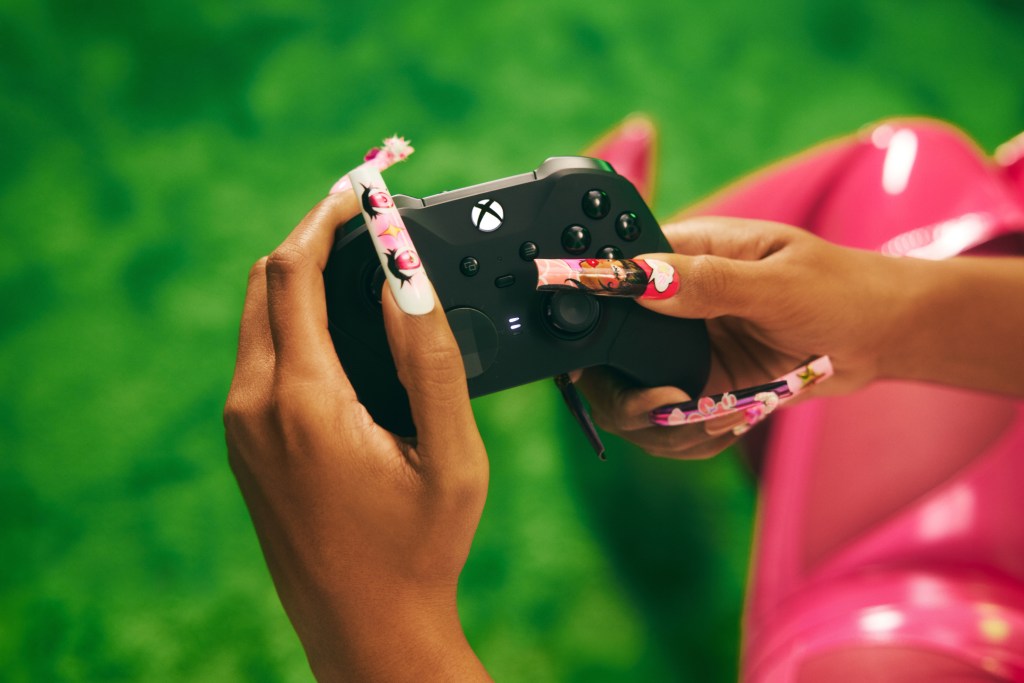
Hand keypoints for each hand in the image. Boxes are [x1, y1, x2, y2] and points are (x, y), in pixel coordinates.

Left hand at [223, 192, 489, 680]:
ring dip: (298, 278)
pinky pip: (258, 358)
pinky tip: (338, 328)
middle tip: (364, 215)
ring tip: (358, 262)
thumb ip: (431, 357)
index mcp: (304, 399)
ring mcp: (242, 430)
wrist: (367, 630)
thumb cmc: (419, 549)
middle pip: (265, 282)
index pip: (295, 269)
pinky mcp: (245, 448)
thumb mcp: (450, 453)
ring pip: (257, 318)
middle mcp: (256, 406)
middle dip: (309, 236)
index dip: (328, 214)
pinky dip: (291, 321)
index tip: (364, 185)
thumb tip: (403, 276)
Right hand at [576, 217, 907, 457]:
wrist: (883, 335)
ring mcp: (683, 352)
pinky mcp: (701, 387)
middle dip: (627, 398)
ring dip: (663, 427)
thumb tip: (639, 278)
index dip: (593, 323)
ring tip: (716, 421)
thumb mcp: (777, 283)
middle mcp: (671, 307)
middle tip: (668, 409)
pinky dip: (687, 440)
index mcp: (683, 258)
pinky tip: (726, 427)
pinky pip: (668, 426)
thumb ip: (709, 282)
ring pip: (631, 401)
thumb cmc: (842, 289)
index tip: (600, 363)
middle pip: (604, 358)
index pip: (610, 285)